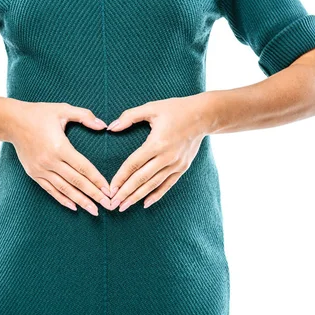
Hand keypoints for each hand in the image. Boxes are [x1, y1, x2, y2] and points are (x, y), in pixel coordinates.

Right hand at [7, 100, 111, 215]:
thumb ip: (84, 116)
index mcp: (60, 146)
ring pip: (64, 189)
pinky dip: (62, 199)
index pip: (83, 166)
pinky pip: (50, 189)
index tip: (108, 189)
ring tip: (94, 210)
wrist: (12, 122)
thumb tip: (103, 126)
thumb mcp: (63, 109)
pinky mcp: (33, 173)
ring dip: (80, 201)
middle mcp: (50, 161)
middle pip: (76, 181)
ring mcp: (40, 169)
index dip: (96, 179)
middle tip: (107, 205)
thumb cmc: (39, 114)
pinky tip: (73, 206)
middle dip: (93, 195)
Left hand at [106, 94, 208, 210]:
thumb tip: (111, 127)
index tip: (110, 188)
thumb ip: (129, 117)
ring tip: (124, 206)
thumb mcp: (151, 108)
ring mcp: (176, 164)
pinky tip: (145, 203)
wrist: (204, 115)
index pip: (133, 163)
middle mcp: (167, 157)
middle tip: (113, 204)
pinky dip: (156, 195)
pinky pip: (167, 184)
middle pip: (142, 179)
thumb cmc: (176, 109)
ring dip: (137, 196)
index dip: (120, 177)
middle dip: (126, 193)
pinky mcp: (183, 167)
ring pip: (153, 184)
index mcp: (157, 143)